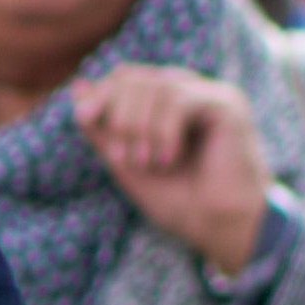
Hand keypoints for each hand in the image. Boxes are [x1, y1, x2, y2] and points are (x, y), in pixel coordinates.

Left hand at [68, 62, 276, 275]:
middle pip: (135, 76)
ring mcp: (209, 95)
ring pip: (155, 86)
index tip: (85, 120)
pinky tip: (169, 158)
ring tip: (146, 162)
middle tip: (124, 157)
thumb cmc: (180, 201)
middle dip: (119, 116)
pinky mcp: (226, 105)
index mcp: (166, 103)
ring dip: (140, 128)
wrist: (219, 228)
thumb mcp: (126, 163)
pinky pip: (179, 98)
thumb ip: (103, 128)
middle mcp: (189, 92)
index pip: (126, 77)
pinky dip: (164, 129)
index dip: (102, 94)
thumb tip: (78, 87)